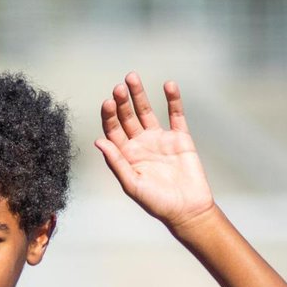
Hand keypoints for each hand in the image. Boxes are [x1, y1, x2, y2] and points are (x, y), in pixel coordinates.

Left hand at [95, 73, 214, 231]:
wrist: (187, 209)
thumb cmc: (157, 203)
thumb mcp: (132, 185)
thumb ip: (116, 163)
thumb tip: (98, 142)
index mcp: (125, 156)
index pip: (112, 131)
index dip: (109, 115)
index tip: (108, 101)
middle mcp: (140, 145)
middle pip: (127, 117)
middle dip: (122, 101)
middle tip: (119, 86)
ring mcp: (159, 139)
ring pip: (146, 111)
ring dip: (139, 95)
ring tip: (132, 77)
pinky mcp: (180, 137)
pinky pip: (175, 114)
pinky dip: (173, 99)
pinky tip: (168, 85)